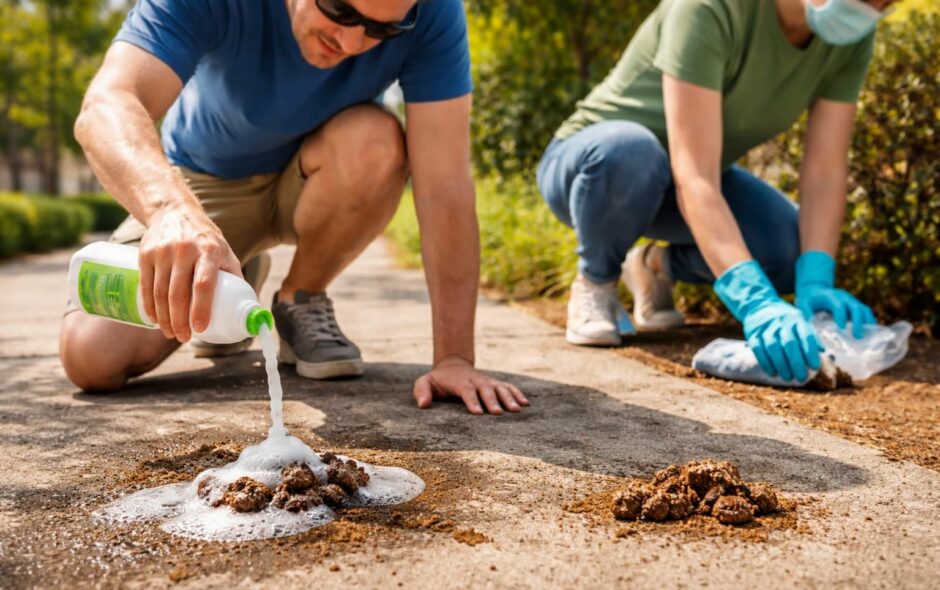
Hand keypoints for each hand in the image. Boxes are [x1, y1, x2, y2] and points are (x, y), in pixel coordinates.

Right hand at [138, 205, 240, 342]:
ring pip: (160, 293)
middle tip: (184, 337)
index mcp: (210, 251)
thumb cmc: (206, 239)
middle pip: (178, 293)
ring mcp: (162, 252)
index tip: (200, 329)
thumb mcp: (226, 252)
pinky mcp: (145, 254)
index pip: (203, 284)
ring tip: (171, 333)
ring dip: (164, 318)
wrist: (175, 212)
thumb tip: (246, 308)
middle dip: (180, 321)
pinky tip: (156, 319)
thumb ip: (235, 277)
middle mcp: (184, 250)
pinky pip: (146, 286)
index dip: (201, 309)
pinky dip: (150, 307)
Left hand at [412, 356, 529, 414]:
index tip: (478, 413)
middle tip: (498, 413)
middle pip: (486, 389)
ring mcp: (487, 381)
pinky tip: (526, 404)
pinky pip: (508, 387)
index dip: (472, 401)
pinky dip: (517, 394)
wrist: (453, 366)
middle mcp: (476, 380)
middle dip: (492, 401)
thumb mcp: (425, 382)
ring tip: (517, 410)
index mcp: (459, 381)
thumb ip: (422, 391)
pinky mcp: (495, 383)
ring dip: (509, 398)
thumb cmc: (438, 380)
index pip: (466, 390)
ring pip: (500, 388)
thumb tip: (423, 404)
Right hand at [714, 259, 821, 381]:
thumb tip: (823, 351)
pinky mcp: (753, 333)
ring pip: (773, 348)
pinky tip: (772, 373)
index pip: (805, 335)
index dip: (811, 352)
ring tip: (788, 377)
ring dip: (781, 365)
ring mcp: (765, 327)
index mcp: (796, 319)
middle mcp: (781, 322)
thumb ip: (810, 335)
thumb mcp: (799, 320)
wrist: (758, 304)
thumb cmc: (784, 318)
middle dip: (796, 363)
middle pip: (789, 343)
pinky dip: (766, 363)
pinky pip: (758, 350)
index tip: (815, 367)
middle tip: (802, 378)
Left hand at [796, 251, 874, 338]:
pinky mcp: (855, 304)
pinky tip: (869, 333)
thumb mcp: (802, 304)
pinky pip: (866, 312)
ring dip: (867, 323)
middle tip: (857, 336)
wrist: (815, 289)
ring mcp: (851, 300)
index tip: (841, 329)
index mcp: (830, 296)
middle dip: (858, 322)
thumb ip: (806, 314)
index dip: (841, 317)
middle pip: (856, 308)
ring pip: (864, 309)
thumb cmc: (808, 299)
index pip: (839, 306)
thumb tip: (811, 328)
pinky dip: (869, 322)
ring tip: (867, 337)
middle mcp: (844, 297)